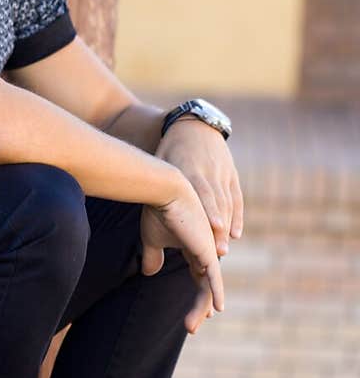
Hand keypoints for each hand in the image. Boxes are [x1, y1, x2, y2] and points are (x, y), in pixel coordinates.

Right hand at [140, 174, 224, 334]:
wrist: (165, 193)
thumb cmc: (158, 213)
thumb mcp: (151, 241)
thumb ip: (152, 257)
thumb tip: (149, 274)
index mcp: (193, 249)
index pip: (198, 278)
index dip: (197, 296)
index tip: (196, 316)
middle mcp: (205, 252)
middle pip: (205, 286)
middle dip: (198, 308)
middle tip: (190, 327)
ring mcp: (208, 252)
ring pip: (208, 287)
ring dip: (200, 308)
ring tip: (190, 326)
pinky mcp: (207, 251)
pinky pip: (213, 278)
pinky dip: (216, 293)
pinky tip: (216, 309)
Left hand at [155, 118, 243, 258]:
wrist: (193, 126)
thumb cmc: (169, 152)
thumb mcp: (160, 164)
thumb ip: (154, 188)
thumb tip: (141, 205)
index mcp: (187, 168)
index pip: (200, 191)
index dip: (207, 210)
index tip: (210, 229)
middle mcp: (207, 171)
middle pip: (215, 201)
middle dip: (217, 226)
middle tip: (217, 251)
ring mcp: (221, 173)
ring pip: (226, 202)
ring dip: (226, 226)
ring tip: (222, 249)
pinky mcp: (231, 175)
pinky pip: (236, 197)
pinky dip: (236, 216)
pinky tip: (235, 234)